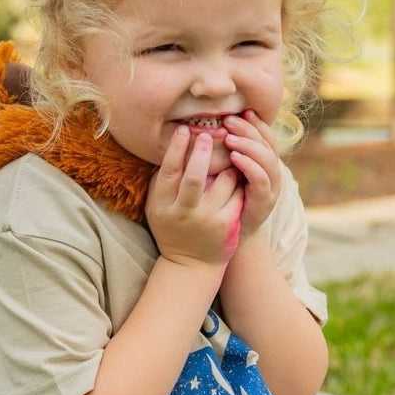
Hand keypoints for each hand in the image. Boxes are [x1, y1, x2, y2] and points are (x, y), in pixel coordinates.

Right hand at [146, 126, 244, 267]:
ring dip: (226, 165)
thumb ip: (161, 180)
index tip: (184, 129)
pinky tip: (237, 174)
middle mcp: (184, 213)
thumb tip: (171, 145)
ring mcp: (207, 220)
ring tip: (227, 157)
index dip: (176, 148)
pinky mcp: (227, 225)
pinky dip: (237, 180)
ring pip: (222, 181)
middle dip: (202, 152)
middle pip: (194, 176)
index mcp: (163, 206)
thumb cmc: (172, 228)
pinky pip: (237, 193)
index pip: (168, 171)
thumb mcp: (157, 207)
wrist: (190, 265)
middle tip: (208, 135)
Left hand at [222, 110, 281, 238]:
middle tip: (228, 121)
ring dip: (248, 145)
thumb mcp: (228, 173)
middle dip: (249, 129)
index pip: (266, 136)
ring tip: (229, 138)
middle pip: (267, 144)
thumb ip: (229, 153)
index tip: (239, 110)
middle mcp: (273, 174)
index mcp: (266, 164)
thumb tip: (215, 126)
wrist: (230, 237)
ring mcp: (271, 188)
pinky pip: (261, 179)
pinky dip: (249, 165)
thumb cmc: (225, 203)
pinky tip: (234, 157)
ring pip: (267, 159)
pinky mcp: (264, 202)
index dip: (255, 122)